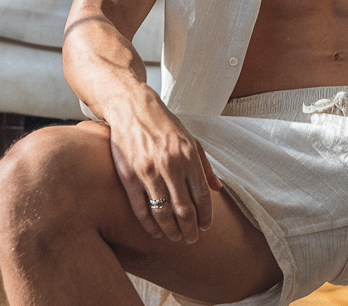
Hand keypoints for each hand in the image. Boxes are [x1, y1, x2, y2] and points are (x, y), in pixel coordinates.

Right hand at [104, 88, 222, 242]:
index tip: (206, 227)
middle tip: (192, 239)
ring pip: (163, 212)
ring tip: (176, 238)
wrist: (132, 108)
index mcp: (188, 155)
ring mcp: (148, 171)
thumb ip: (204, 165)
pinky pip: (141, 208)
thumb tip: (218, 188)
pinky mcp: (129, 176)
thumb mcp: (190, 139)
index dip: (205, 215)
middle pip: (184, 208)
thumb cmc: (164, 124)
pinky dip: (150, 225)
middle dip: (190, 229)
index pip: (202, 194)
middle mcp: (170, 164)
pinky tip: (156, 231)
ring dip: (171, 231)